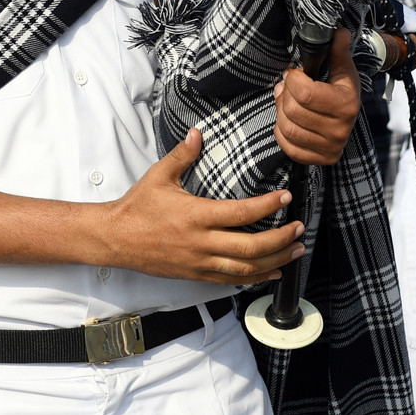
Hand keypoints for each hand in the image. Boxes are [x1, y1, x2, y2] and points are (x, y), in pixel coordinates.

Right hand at [95, 129, 303, 284]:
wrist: (116, 239)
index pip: (241, 213)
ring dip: (276, 261)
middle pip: (251, 247)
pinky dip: (255, 278)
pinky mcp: (196, 274)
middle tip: (299, 229)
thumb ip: (182, 155)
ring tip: (296, 251)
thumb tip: (198, 133)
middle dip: (281, 239)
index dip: (267, 206)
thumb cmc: (137, 207)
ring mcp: (200, 262)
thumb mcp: (159, 176)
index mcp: (195, 216)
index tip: (286, 198)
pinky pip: (231, 281)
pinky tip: (272, 272)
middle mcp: (201, 243)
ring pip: (246, 269)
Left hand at [276, 30, 360, 165]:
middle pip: (293, 110)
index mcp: (346, 105)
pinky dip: (281, 131)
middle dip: (284, 94)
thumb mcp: (343, 71)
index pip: (304, 92)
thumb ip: (337, 52)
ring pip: (287, 128)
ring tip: (285, 101)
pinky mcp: (318, 159)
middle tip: (287, 86)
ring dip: (280, 112)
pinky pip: (287, 145)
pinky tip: (288, 119)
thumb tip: (338, 31)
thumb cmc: (342, 93)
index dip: (292, 78)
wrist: (349, 121)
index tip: (295, 73)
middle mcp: (339, 130)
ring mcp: (329, 147)